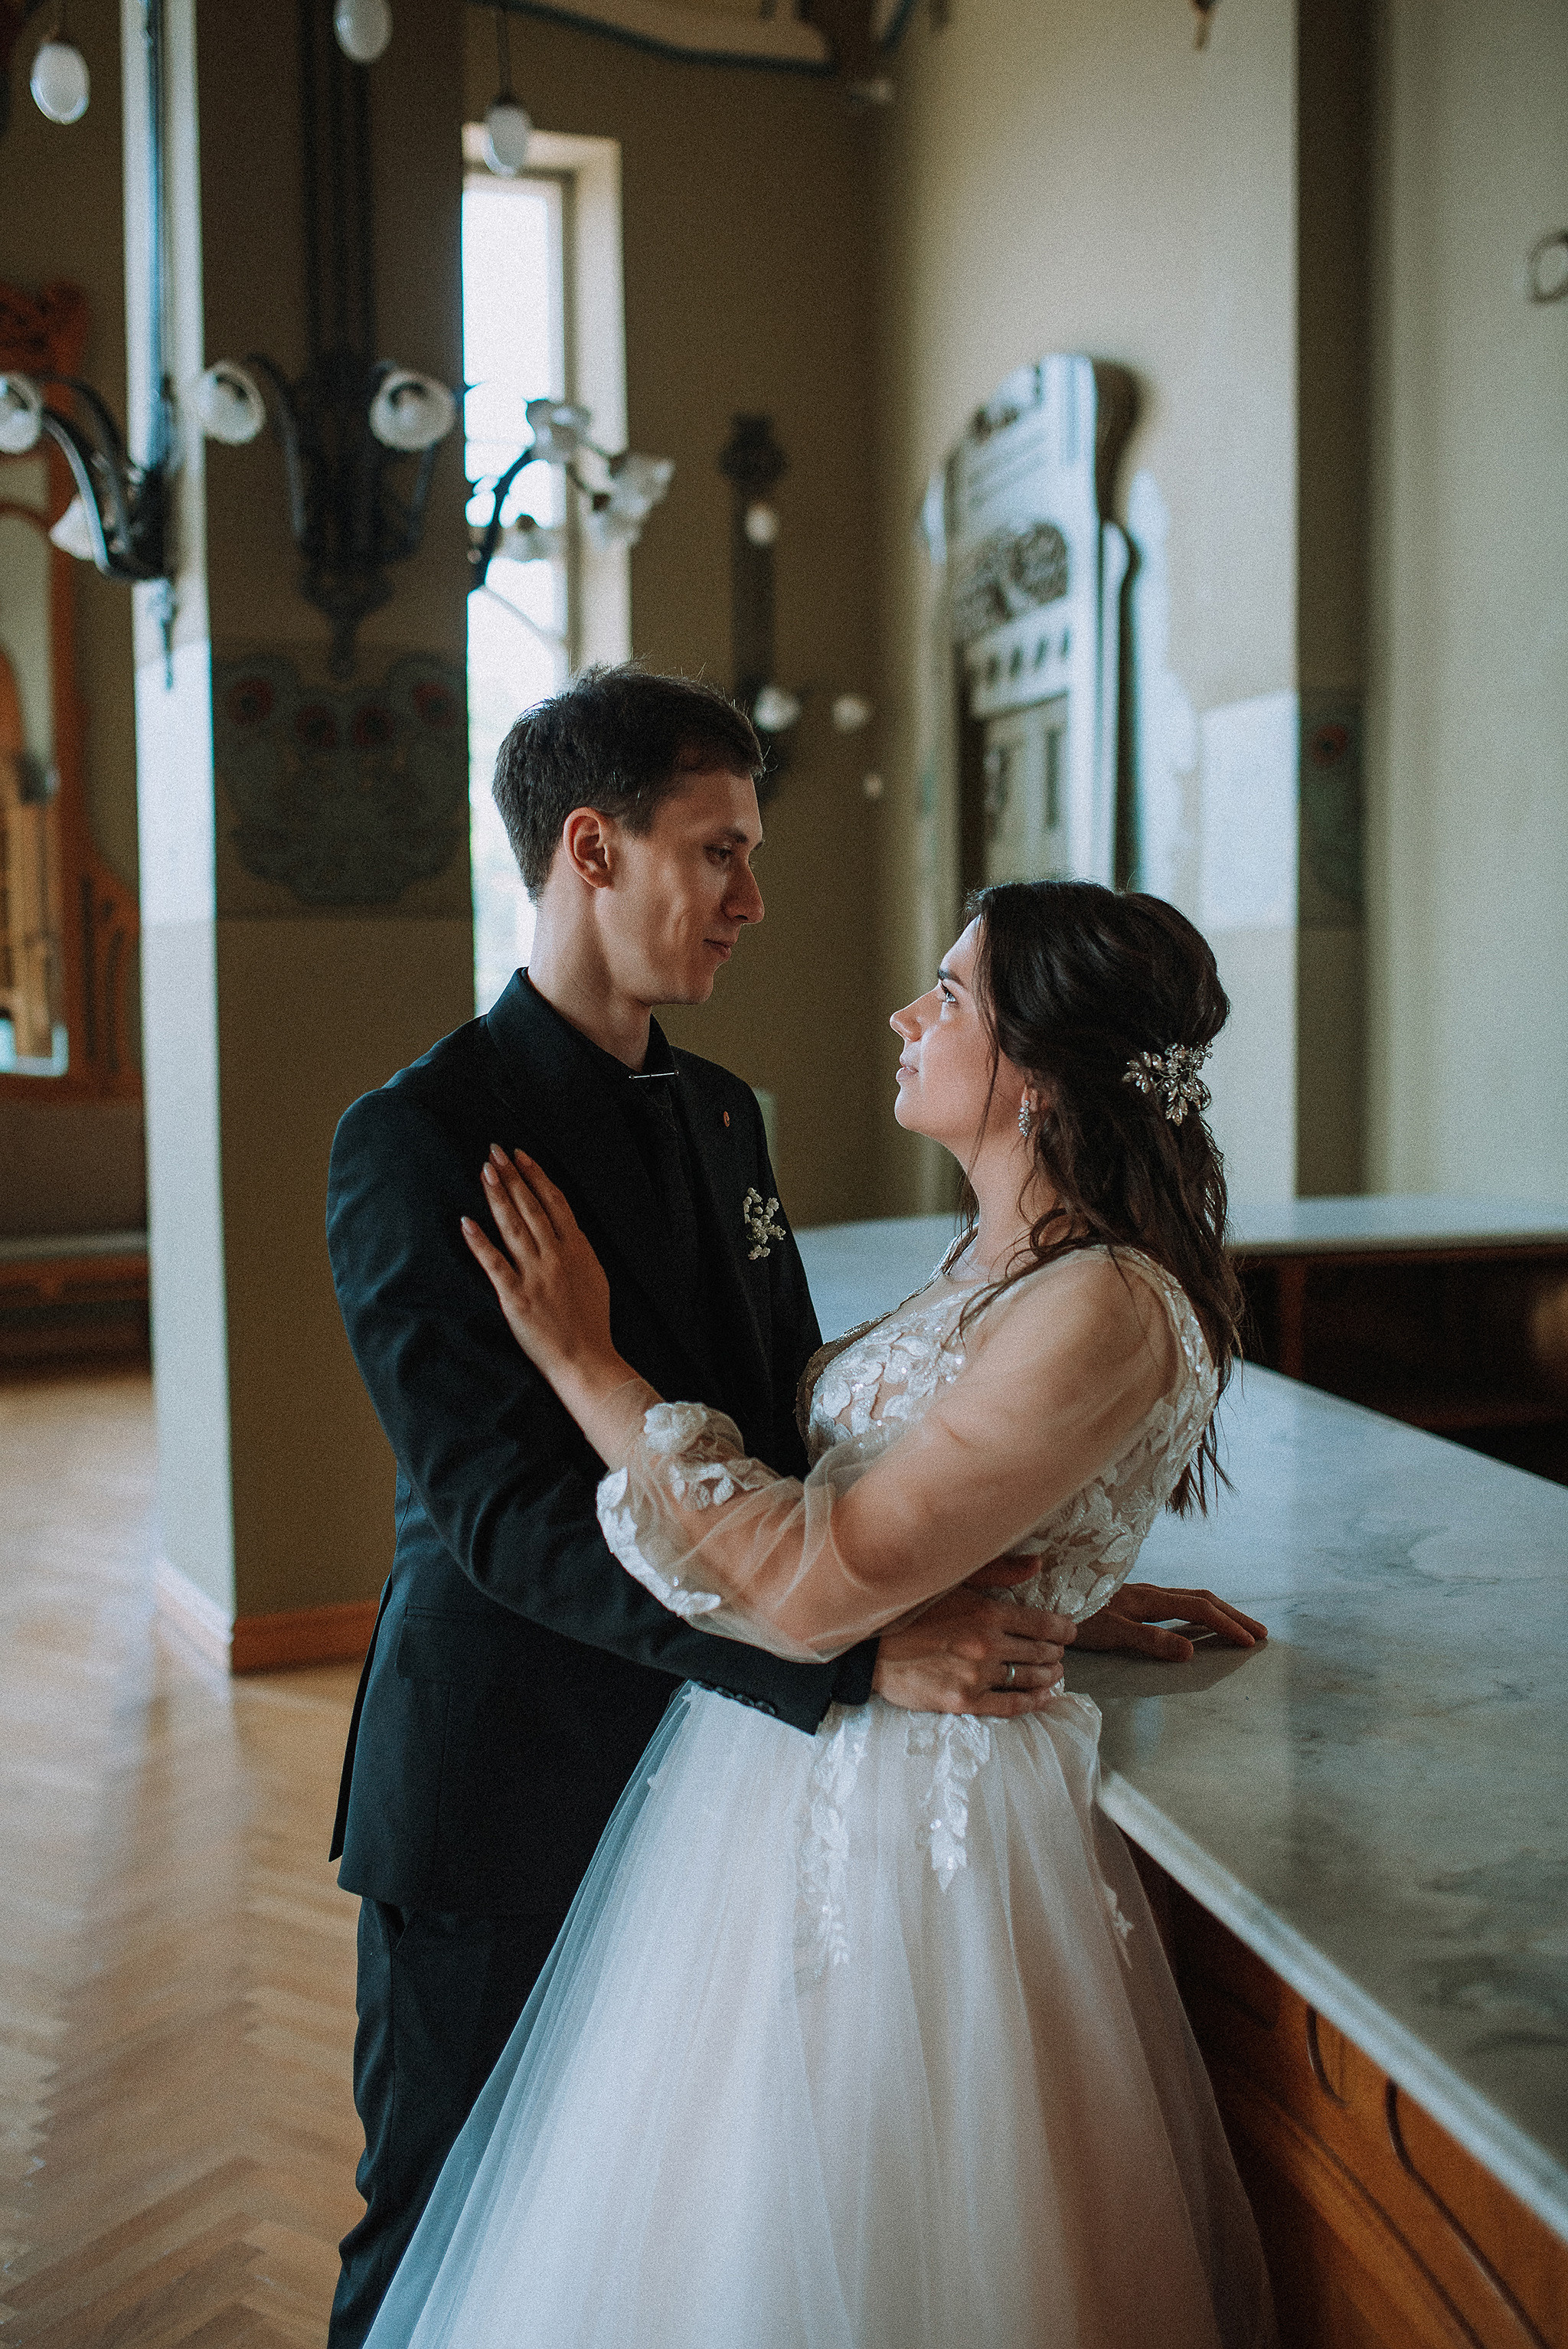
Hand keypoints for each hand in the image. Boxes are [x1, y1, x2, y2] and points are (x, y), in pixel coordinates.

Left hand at [462, 1147, 627, 1411]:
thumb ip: (579, 1250)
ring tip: (485, 1171)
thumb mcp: (595, 1276)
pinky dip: (480, 1241)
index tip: (520, 1155)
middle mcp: (556, 1256)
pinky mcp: (515, 1296)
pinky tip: (466, 1221)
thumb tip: (567, 1229)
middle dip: (512, 1176)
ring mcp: (535, 1275)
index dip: (536, 1175)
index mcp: (577, 1248)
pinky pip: (494, 1263)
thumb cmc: (591, 1322)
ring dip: (498, 1196)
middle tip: (494, 1151)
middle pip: (531, 1206)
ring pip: (513, 1226)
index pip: (554, 1202)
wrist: (586, 1359)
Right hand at [872, 1586, 1075, 1717]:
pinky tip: (1042, 1698)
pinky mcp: (963, 1702)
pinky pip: (1010, 1705)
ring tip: (1054, 1673)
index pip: (1043, 1624)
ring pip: (1029, 1679)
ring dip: (1048, 1676)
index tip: (1069, 1631)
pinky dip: (1032, 1702)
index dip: (1063, 1629)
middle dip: (1055, 1652)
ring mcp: (976, 1676)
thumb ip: (998, 1571)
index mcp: (987, 1612)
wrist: (868, 1648)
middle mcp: (986, 1645)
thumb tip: (1038, 1563)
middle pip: (1040, 1652)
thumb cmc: (909, 1610)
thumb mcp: (952, 1580)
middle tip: (1059, 1653)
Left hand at [1072, 1581, 1267, 1660]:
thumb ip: (1149, 1641)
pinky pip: (1176, 1604)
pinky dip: (1198, 1612)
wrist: (1042, 1597)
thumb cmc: (1073, 1616)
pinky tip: (1197, 1624)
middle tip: (1261, 1633)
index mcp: (1149, 1599)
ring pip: (1190, 1598)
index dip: (1227, 1625)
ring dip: (1219, 1612)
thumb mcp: (1110, 1633)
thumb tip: (1192, 1651)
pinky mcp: (1131, 1601)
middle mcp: (1149, 1593)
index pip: (1199, 1609)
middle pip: (1202, 1599)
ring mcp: (1140, 1595)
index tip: (1250, 1643)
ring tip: (1239, 1627)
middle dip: (1233, 1615)